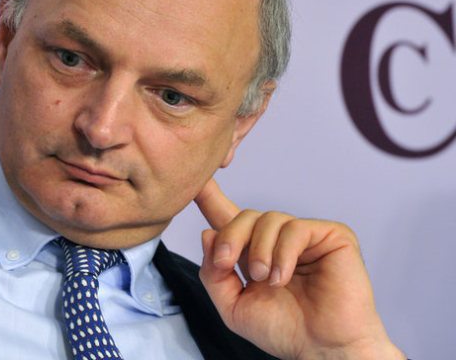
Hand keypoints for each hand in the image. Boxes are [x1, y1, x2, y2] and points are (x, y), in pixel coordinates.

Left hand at [194, 178, 404, 359]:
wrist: (324, 350)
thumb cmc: (285, 330)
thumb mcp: (233, 306)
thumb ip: (213, 273)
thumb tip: (207, 234)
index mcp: (253, 253)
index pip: (228, 217)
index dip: (210, 196)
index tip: (194, 181)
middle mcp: (278, 240)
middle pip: (244, 215)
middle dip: (229, 238)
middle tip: (226, 263)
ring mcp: (305, 236)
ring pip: (268, 218)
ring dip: (258, 250)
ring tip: (265, 280)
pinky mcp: (332, 236)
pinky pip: (296, 228)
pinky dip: (283, 253)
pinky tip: (282, 277)